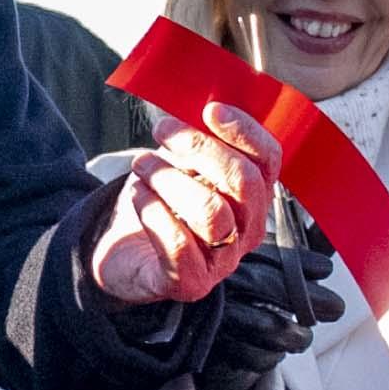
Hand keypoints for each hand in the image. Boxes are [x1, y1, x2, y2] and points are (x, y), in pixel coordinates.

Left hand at [91, 109, 276, 308]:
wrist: (119, 250)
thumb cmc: (158, 203)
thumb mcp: (180, 164)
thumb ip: (198, 140)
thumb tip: (201, 105)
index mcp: (253, 196)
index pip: (268, 160)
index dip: (244, 131)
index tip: (210, 110)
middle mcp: (247, 231)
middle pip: (243, 181)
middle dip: (200, 147)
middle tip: (164, 131)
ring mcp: (222, 261)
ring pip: (211, 211)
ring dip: (169, 178)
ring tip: (142, 166)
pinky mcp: (190, 283)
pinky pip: (178, 243)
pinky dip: (153, 211)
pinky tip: (138, 197)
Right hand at [189, 231, 349, 389]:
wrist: (181, 325)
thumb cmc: (230, 293)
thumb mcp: (254, 267)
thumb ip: (287, 258)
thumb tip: (326, 242)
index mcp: (233, 258)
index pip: (271, 254)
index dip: (302, 262)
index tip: (325, 268)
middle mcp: (222, 281)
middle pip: (273, 285)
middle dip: (313, 299)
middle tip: (336, 308)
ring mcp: (216, 312)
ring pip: (268, 325)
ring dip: (296, 336)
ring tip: (304, 338)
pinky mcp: (210, 342)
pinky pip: (250, 355)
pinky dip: (269, 359)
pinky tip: (275, 354)